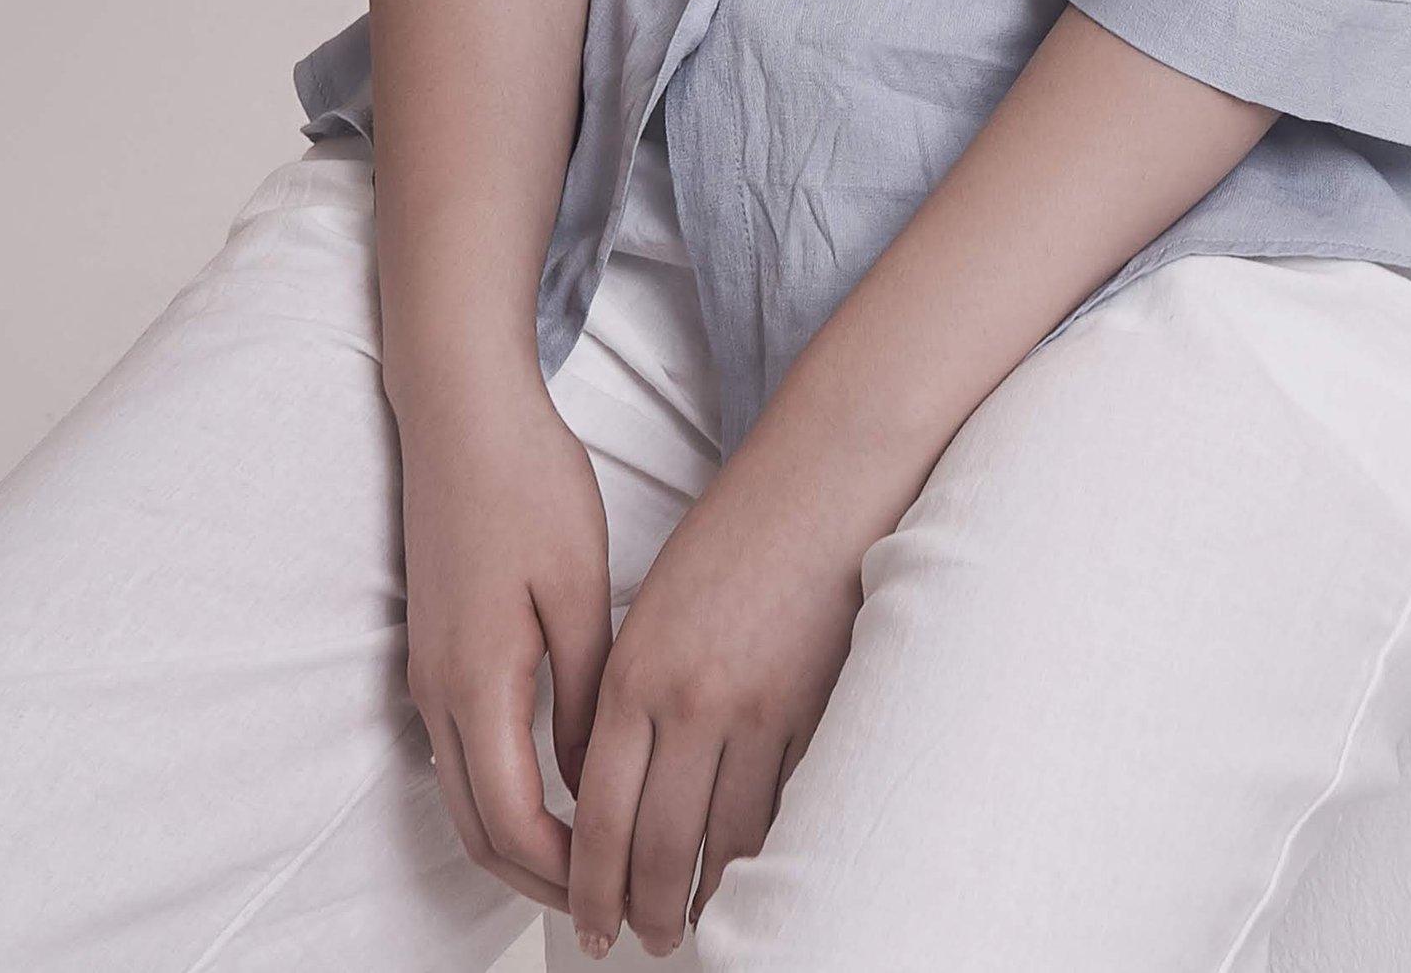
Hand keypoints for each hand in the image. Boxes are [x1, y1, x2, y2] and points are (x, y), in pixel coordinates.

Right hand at [396, 359, 616, 912]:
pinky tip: (556, 788)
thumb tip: (595, 774)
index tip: (616, 892)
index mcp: (477, 681)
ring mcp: (426, 674)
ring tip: (589, 860)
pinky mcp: (433, 652)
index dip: (564, 873)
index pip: (512, 824)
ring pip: (464, 798)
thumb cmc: (526, 483)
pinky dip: (502, 796)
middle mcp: (437, 692)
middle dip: (540, 880)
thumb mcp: (580, 587)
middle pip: (478, 832)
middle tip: (605, 903)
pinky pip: (461, 756)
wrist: (460, 412)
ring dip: (519, 843)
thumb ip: (587, 692)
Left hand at [563, 432, 883, 955]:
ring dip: (703, 899)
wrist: (822, 483)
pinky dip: (762, 854)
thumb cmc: (732, 532)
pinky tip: (750, 874)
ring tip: (693, 925)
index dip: (588, 886)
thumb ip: (629, 694)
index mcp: (634, 673)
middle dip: (640, 912)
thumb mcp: (653, 607)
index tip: (587, 922)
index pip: (595, 815)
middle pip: (654, 847)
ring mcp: (757, 714)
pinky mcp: (814, 714)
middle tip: (638, 943)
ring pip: (722, 846)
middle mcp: (689, 703)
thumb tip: (611, 785)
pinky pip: (783, 810)